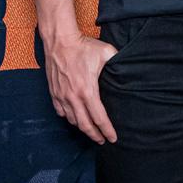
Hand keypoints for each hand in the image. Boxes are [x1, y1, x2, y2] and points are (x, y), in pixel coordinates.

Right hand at [41, 25, 119, 144]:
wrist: (60, 41)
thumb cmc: (83, 47)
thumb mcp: (106, 53)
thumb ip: (118, 62)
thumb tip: (128, 69)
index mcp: (88, 91)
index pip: (99, 118)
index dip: (107, 130)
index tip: (113, 138)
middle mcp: (74, 98)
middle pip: (85, 125)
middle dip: (95, 135)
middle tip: (102, 141)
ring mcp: (62, 96)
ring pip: (73, 120)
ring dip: (83, 128)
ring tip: (91, 131)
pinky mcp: (54, 93)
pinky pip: (61, 112)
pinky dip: (69, 118)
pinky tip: (75, 119)